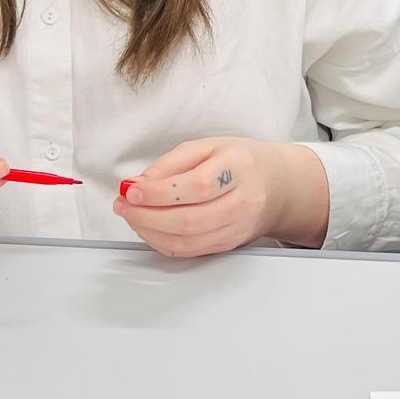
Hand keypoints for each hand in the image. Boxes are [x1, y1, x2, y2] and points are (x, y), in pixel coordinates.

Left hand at [113, 137, 329, 257]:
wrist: (276, 185)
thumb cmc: (240, 162)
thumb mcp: (207, 147)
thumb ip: (171, 164)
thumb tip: (138, 185)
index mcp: (239, 168)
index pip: (196, 186)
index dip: (158, 193)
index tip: (130, 190)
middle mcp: (243, 202)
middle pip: (190, 220)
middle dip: (147, 216)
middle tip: (123, 205)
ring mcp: (238, 228)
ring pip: (188, 242)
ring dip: (150, 232)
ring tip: (131, 216)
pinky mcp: (229, 245)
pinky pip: (190, 251)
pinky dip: (162, 242)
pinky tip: (149, 228)